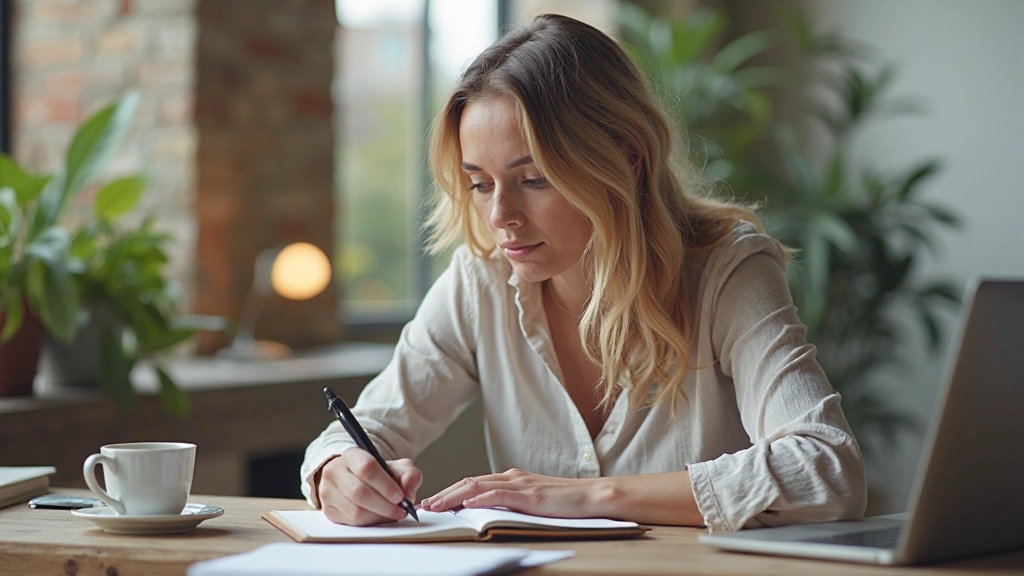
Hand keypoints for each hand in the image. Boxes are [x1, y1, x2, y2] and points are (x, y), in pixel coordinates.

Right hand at [317, 448, 421, 525]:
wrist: (355, 479)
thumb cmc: (377, 474)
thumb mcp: (396, 468)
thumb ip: (408, 475)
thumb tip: (408, 490)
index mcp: (352, 455)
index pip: (366, 468)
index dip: (385, 485)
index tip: (400, 496)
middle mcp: (335, 472)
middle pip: (359, 492)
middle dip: (385, 505)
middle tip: (400, 510)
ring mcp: (328, 492)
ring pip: (355, 511)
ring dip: (379, 517)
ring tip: (392, 514)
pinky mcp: (328, 510)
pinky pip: (352, 522)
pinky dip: (370, 523)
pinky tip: (379, 517)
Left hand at [420, 468, 601, 518]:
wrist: (593, 497)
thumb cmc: (567, 503)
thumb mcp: (534, 502)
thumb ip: (513, 504)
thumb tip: (489, 514)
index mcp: (513, 478)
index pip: (475, 483)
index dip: (452, 491)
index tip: (435, 501)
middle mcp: (513, 477)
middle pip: (470, 482)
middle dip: (445, 493)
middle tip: (426, 504)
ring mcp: (521, 484)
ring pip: (478, 487)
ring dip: (454, 496)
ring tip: (436, 506)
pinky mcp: (529, 495)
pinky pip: (499, 495)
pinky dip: (480, 499)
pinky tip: (466, 505)